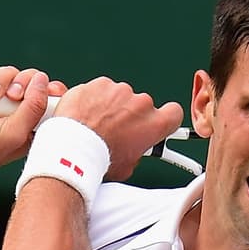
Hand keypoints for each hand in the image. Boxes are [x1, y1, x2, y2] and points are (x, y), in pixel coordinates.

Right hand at [0, 64, 67, 178]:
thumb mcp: (15, 133)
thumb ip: (33, 107)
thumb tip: (42, 79)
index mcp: (32, 125)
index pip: (52, 100)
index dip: (52, 90)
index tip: (50, 91)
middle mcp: (16, 110)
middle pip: (31, 80)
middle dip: (23, 82)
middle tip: (12, 96)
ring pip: (9, 73)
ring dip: (1, 79)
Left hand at [56, 78, 184, 180]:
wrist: (74, 148)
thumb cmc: (99, 159)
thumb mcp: (127, 166)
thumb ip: (137, 151)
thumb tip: (132, 150)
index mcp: (154, 124)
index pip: (174, 113)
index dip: (166, 118)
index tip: (158, 123)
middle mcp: (140, 103)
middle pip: (141, 105)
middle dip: (129, 116)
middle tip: (115, 132)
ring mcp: (120, 90)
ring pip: (119, 96)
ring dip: (110, 107)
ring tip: (95, 125)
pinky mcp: (100, 83)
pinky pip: (100, 89)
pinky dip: (93, 99)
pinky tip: (85, 115)